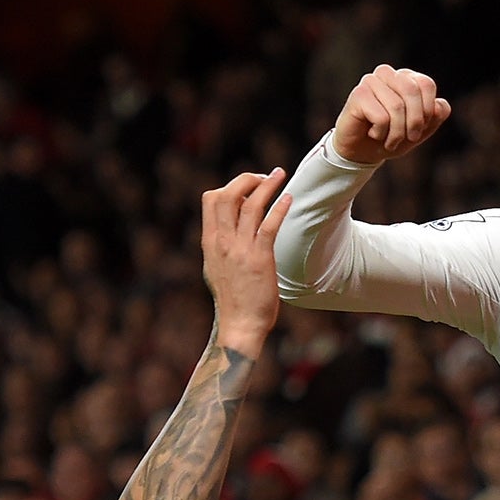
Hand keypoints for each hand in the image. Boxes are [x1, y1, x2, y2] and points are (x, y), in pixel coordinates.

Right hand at [202, 169, 291, 355]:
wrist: (240, 324)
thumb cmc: (233, 299)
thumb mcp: (216, 267)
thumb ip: (220, 246)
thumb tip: (227, 229)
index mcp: (210, 241)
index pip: (211, 199)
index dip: (229, 187)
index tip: (247, 188)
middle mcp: (222, 241)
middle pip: (228, 195)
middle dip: (247, 179)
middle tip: (264, 176)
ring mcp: (240, 249)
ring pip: (250, 206)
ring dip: (267, 186)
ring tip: (279, 175)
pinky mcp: (260, 259)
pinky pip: (269, 225)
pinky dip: (279, 208)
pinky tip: (289, 198)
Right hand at [334, 65, 450, 165]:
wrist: (363, 152)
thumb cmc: (392, 137)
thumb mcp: (420, 131)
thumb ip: (435, 117)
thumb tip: (440, 106)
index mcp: (406, 77)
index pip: (426, 84)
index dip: (428, 110)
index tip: (421, 128)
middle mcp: (388, 74)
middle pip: (412, 91)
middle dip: (415, 122)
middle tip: (409, 138)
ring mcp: (371, 81)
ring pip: (397, 106)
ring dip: (397, 133)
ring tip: (389, 140)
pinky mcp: (358, 94)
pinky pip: (381, 117)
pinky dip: (381, 133)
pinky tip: (373, 133)